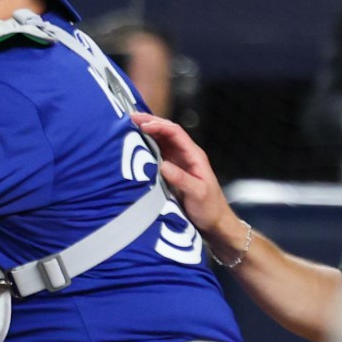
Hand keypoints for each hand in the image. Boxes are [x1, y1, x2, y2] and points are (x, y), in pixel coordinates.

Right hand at [133, 111, 232, 237]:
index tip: (141, 125)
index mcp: (194, 155)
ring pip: (160, 140)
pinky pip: (156, 153)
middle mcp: (185, 155)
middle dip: (149, 122)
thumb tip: (162, 165)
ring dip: (145, 131)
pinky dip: (145, 145)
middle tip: (129, 118)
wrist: (214, 223)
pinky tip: (133, 144)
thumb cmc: (209, 208)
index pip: (175, 133)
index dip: (158, 126)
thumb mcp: (197, 194)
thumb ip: (182, 179)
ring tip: (127, 126)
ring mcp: (177, 162)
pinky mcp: (170, 170)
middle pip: (166, 132)